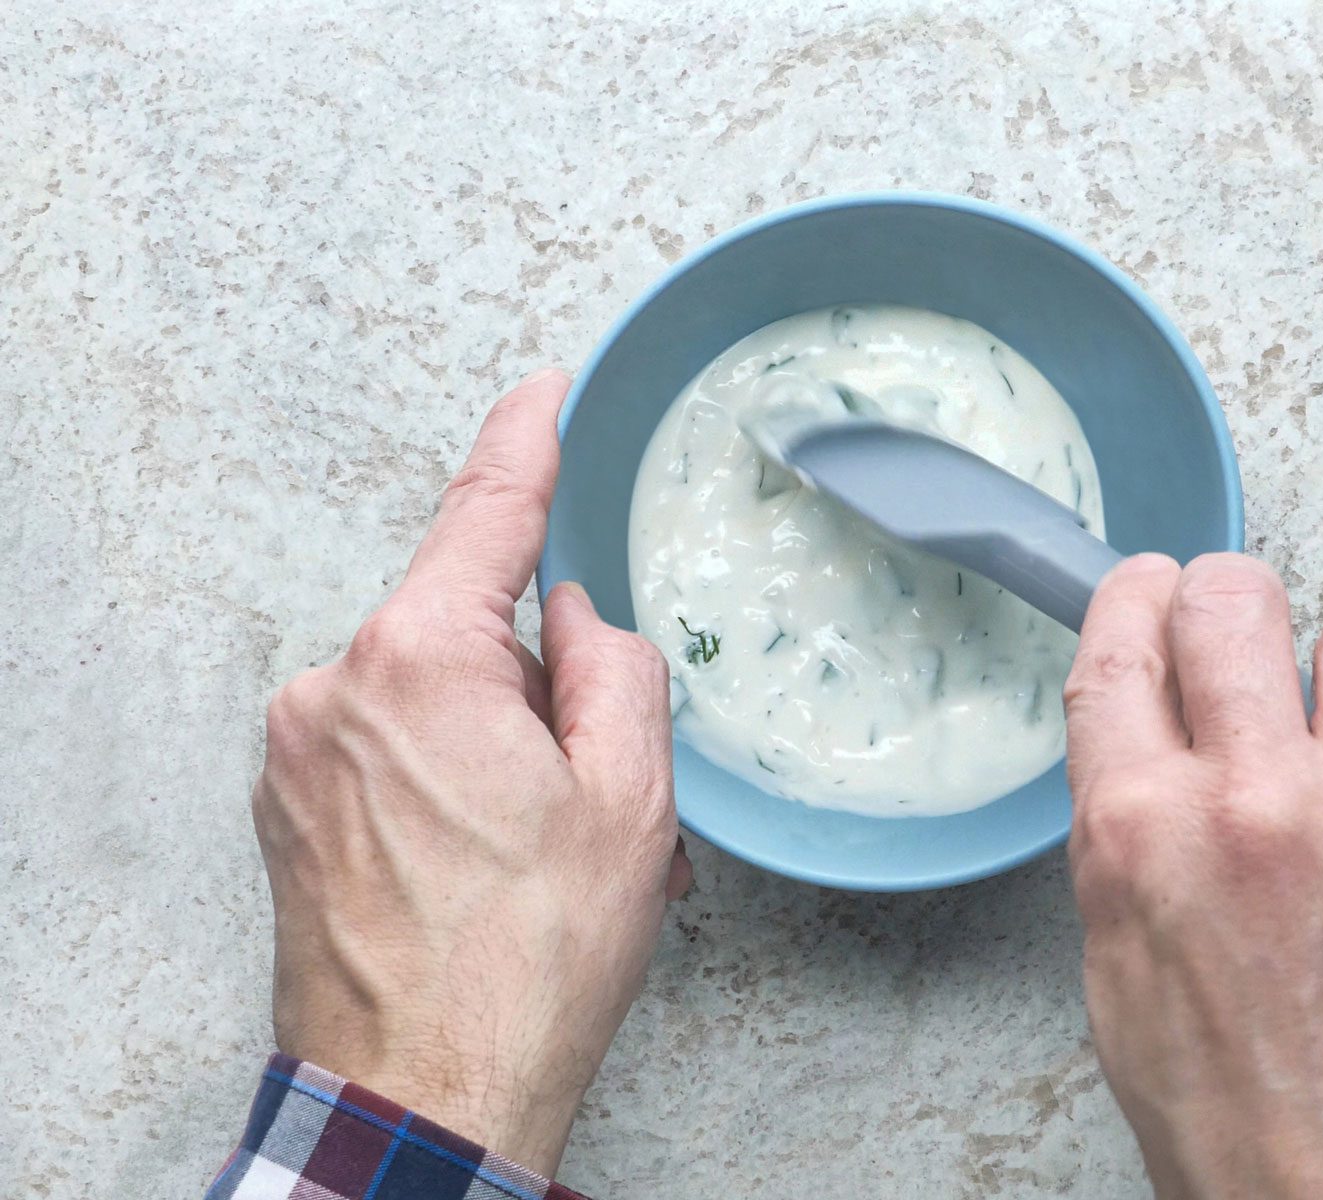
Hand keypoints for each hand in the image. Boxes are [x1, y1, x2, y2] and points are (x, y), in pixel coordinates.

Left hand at [252, 371, 690, 1175]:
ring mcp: (297, 754)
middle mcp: (334, 692)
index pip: (483, 517)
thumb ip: (610, 668)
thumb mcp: (628, 799)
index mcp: (419, 666)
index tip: (540, 392)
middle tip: (593, 787)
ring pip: (431, 696)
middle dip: (538, 685)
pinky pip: (388, 749)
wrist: (422, 1095)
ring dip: (498, 744)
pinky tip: (491, 864)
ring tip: (546, 851)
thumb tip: (572, 622)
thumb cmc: (525, 963)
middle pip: (465, 627)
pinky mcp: (286, 808)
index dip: (524, 443)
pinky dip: (448, 780)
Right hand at [1063, 553, 1322, 1199]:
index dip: (1140, 598)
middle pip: (1233, 599)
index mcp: (1140, 838)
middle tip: (1266, 645)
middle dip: (1240, 605)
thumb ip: (1132, 849)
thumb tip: (1153, 760)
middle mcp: (1252, 802)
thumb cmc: (1255, 1135)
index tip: (1159, 586)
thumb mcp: (1128, 987)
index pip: (1121, 647)